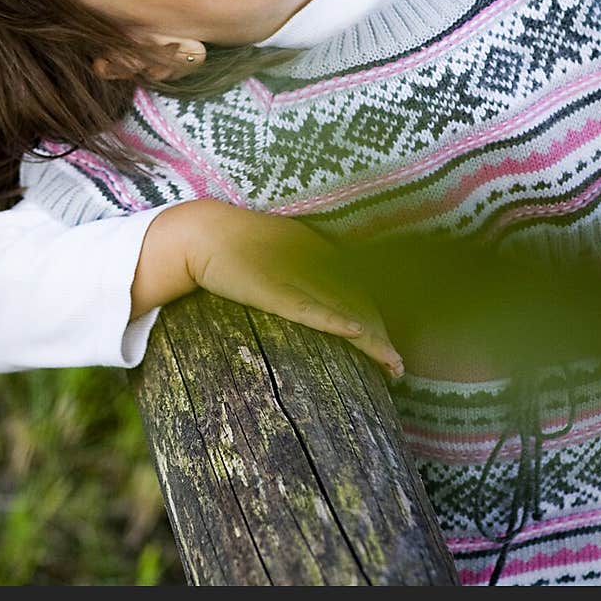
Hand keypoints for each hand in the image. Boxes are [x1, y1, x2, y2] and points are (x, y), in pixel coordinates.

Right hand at [183, 201, 403, 378]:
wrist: (202, 233)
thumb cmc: (236, 243)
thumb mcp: (278, 251)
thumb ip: (300, 267)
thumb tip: (320, 295)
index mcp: (318, 251)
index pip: (358, 289)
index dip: (377, 317)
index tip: (389, 345)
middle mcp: (315, 261)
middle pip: (359, 302)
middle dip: (382, 335)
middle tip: (398, 367)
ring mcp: (296, 276)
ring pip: (343, 309)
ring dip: (371, 339)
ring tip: (391, 365)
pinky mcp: (274, 291)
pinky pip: (309, 309)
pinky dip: (334, 321)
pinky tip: (355, 333)